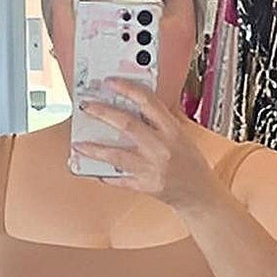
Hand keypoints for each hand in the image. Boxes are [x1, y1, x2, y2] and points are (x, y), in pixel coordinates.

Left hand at [73, 87, 224, 213]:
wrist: (199, 193)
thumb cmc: (190, 162)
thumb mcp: (181, 134)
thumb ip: (161, 120)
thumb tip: (136, 102)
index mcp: (172, 130)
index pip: (148, 103)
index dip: (128, 89)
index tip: (111, 82)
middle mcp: (161, 147)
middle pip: (127, 125)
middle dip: (103, 113)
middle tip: (87, 107)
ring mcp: (151, 168)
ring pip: (116, 155)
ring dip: (94, 149)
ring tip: (77, 144)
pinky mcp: (144, 186)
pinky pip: (117, 180)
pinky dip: (101, 175)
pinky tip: (87, 169)